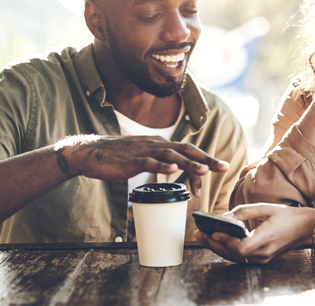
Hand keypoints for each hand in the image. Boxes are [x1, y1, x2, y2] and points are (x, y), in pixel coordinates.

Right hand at [57, 135, 228, 196]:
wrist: (91, 153)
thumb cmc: (117, 157)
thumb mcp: (144, 156)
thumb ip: (160, 160)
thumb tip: (176, 168)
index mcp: (160, 144)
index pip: (187, 150)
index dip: (205, 158)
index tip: (221, 167)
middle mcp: (155, 144)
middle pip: (186, 150)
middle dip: (206, 159)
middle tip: (223, 167)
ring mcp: (144, 152)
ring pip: (171, 156)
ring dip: (189, 163)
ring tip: (204, 170)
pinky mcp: (131, 160)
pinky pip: (149, 162)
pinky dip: (162, 165)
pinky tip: (173, 169)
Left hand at [193, 203, 314, 263]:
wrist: (305, 229)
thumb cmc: (287, 216)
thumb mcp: (266, 208)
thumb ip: (244, 212)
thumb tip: (224, 217)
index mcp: (266, 239)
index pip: (242, 247)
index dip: (226, 241)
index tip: (213, 231)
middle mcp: (263, 253)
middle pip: (233, 254)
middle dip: (213, 244)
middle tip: (198, 233)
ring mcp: (262, 258)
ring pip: (234, 256)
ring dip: (217, 247)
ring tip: (202, 236)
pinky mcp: (260, 258)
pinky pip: (239, 256)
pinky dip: (226, 249)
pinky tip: (216, 240)